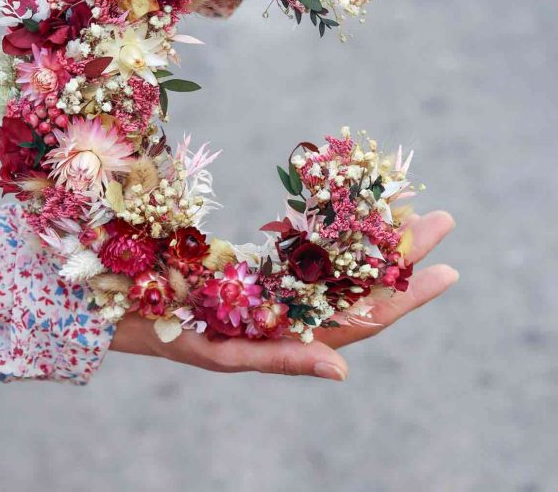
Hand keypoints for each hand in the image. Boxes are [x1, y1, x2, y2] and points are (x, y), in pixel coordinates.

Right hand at [110, 211, 456, 380]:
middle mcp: (297, 309)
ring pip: (340, 261)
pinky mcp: (263, 261)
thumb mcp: (224, 356)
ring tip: (409, 208)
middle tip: (443, 218)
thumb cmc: (172, 335)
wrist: (130, 305)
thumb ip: (282, 359)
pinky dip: (334, 227)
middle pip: (362, 283)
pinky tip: (352, 209)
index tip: (447, 269)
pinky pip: (309, 245)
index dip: (406, 295)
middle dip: (404, 254)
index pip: (364, 316)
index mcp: (295, 334)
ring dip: (375, 237)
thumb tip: (342, 370)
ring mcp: (283, 283)